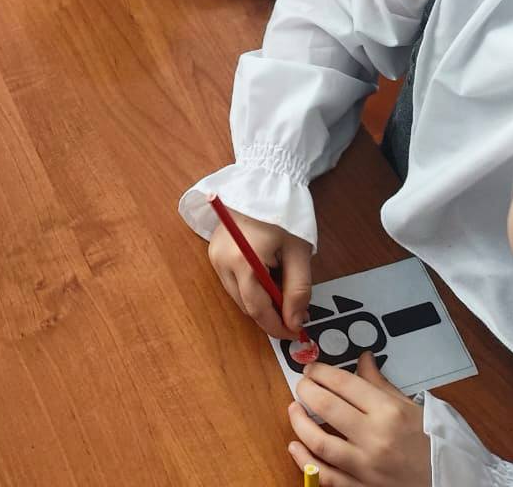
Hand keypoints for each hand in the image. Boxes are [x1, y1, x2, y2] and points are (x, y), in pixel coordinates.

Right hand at [207, 205, 311, 338]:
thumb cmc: (284, 213)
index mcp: (242, 262)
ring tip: (283, 287)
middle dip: (270, 314)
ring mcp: (214, 256)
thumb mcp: (299, 253)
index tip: (296, 333)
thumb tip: (295, 323)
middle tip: (296, 311)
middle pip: (245, 304)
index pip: (257, 309)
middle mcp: (221, 262)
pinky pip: (232, 280)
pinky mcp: (214, 251)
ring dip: (260, 300)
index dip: (277, 326)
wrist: (265, 180)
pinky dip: (250, 286)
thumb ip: (298, 290)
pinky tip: (268, 274)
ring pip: (237, 295)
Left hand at [287, 353, 430, 486]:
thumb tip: (363, 360)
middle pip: (325, 406)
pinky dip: (305, 462)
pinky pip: (326, 477)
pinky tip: (296, 447)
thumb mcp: (413, 407)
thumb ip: (381, 384)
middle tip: (302, 384)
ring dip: (299, 422)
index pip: (343, 383)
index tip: (312, 369)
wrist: (457, 481)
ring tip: (294, 410)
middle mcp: (376, 438)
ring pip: (318, 441)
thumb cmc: (437, 444)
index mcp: (389, 413)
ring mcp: (367, 467)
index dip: (320, 371)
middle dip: (306, 390)